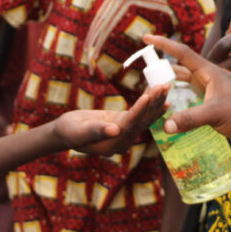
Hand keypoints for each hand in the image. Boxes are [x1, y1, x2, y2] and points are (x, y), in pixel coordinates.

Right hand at [52, 84, 167, 155]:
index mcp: (112, 145)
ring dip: (155, 100)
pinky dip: (149, 101)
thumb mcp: (78, 132)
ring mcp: (125, 133)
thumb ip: (96, 131)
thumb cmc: (68, 132)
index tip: (147, 97)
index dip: (138, 111)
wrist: (65, 133)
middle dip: (153, 103)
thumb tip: (115, 130)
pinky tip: (158, 92)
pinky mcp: (124, 123)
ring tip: (166, 85)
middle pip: (142, 121)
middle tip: (164, 86)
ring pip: (144, 116)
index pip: (129, 126)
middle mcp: (123, 141)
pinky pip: (140, 112)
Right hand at [144, 34, 230, 145]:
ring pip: (181, 83)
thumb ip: (190, 118)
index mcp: (208, 71)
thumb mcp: (215, 113)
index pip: (182, 53)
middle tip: (143, 72)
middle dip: (161, 68)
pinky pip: (186, 97)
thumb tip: (166, 124)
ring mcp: (206, 90)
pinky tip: (165, 107)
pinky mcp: (207, 102)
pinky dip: (175, 99)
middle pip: (178, 68)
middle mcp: (206, 77)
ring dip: (167, 84)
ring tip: (150, 90)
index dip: (164, 44)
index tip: (147, 38)